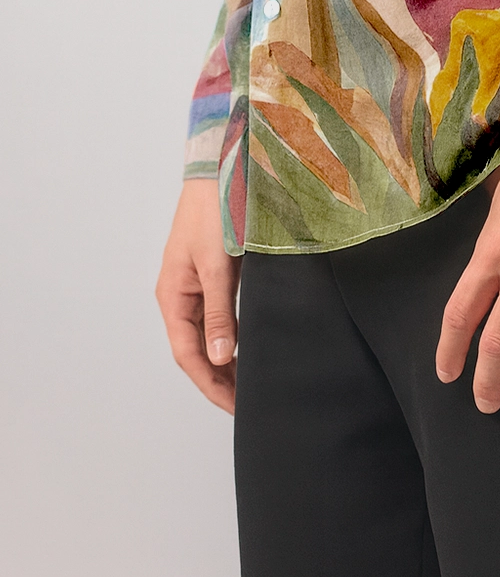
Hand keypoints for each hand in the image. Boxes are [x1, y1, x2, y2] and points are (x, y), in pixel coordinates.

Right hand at [156, 179, 240, 413]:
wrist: (222, 169)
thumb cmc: (215, 212)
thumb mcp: (218, 265)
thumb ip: (220, 312)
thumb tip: (222, 357)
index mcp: (173, 295)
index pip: (188, 354)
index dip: (211, 384)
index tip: (234, 406)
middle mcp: (181, 294)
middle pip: (196, 349)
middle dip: (219, 379)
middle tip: (246, 404)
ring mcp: (196, 284)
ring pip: (208, 334)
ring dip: (225, 361)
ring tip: (249, 384)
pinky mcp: (214, 273)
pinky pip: (218, 315)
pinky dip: (231, 336)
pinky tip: (247, 347)